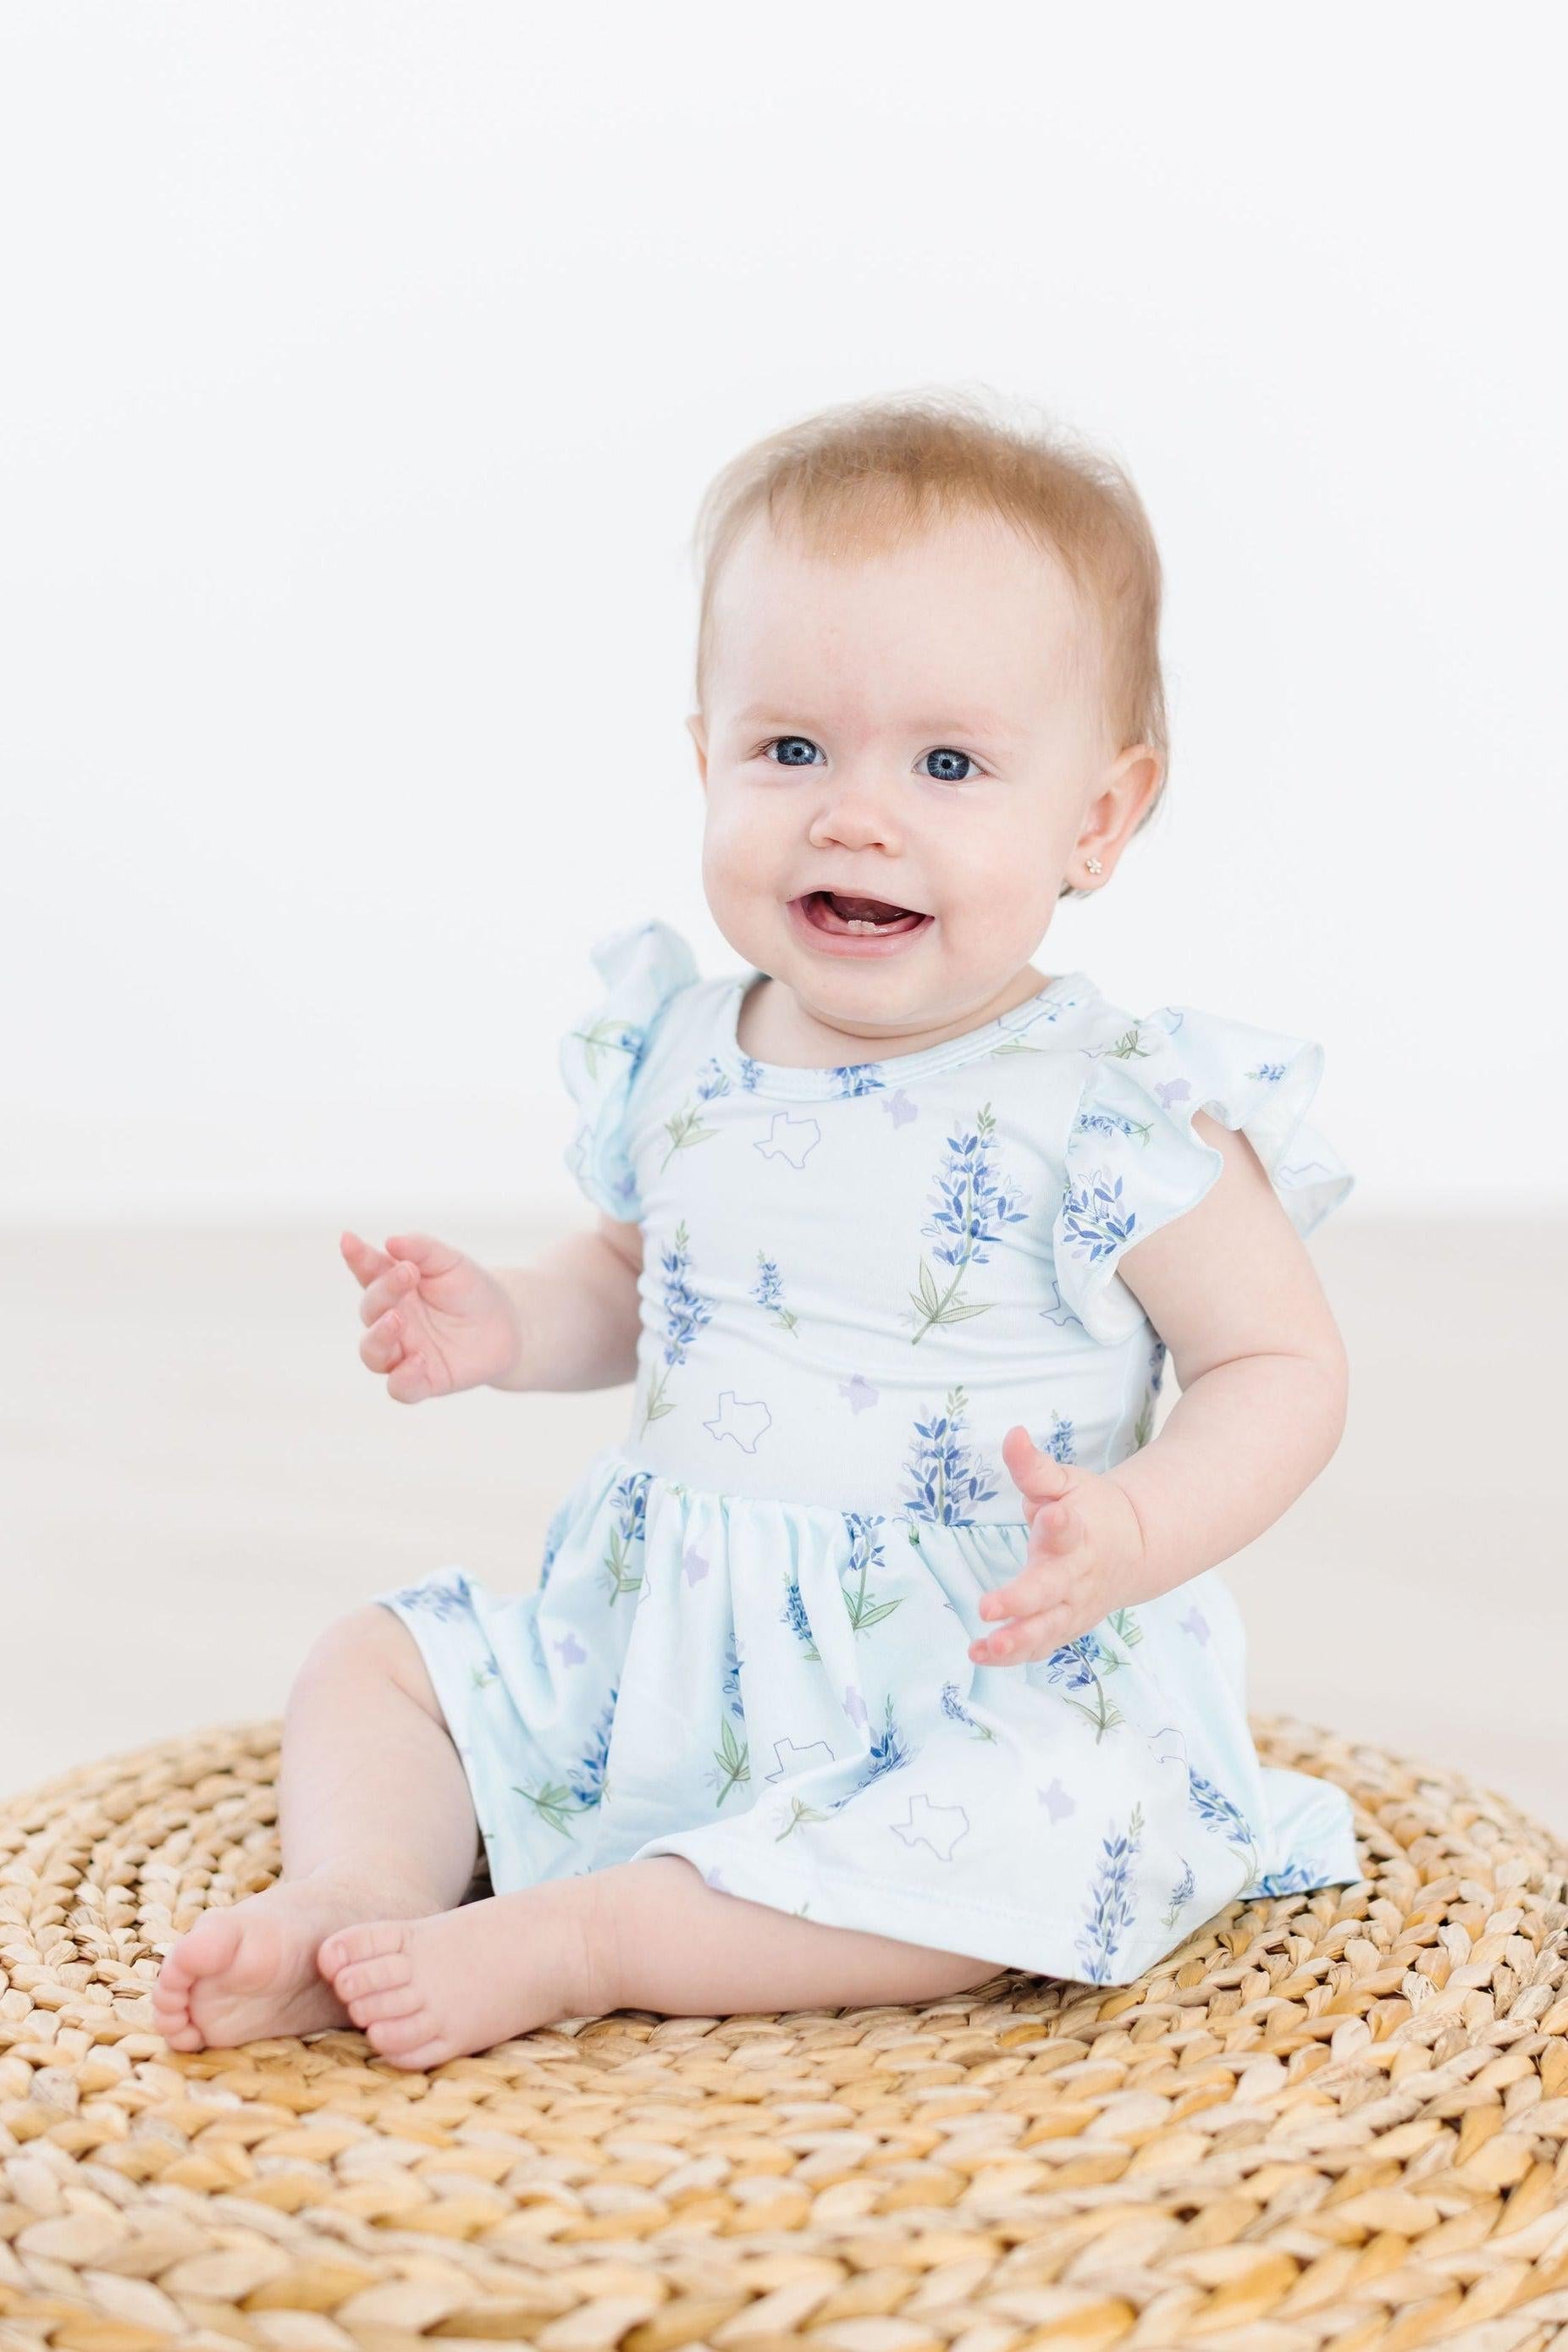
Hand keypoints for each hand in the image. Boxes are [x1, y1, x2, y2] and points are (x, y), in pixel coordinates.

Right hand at [341, 1230, 522, 1403]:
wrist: (508, 1325)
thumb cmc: (471, 1290)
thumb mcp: (451, 1262)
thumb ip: (423, 1250)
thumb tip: (391, 1241)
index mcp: (394, 1288)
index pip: (369, 1272)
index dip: (357, 1257)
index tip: (348, 1239)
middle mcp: (392, 1320)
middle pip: (370, 1310)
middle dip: (383, 1292)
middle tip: (406, 1274)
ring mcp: (404, 1351)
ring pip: (372, 1353)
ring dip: (379, 1336)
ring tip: (397, 1320)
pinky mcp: (423, 1380)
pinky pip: (400, 1388)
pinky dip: (403, 1377)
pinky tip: (420, 1360)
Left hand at [968, 1424, 1147, 1666]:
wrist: (1135, 1548)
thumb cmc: (1089, 1510)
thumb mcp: (1065, 1482)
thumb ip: (1034, 1467)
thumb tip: (1012, 1434)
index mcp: (1079, 1533)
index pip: (1069, 1529)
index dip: (1059, 1522)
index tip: (1050, 1514)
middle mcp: (1077, 1574)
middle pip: (1051, 1590)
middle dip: (1021, 1599)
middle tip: (988, 1607)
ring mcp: (1073, 1606)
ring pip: (1046, 1629)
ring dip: (1015, 1641)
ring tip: (983, 1648)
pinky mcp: (1065, 1625)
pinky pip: (1040, 1644)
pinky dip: (1014, 1654)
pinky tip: (982, 1655)